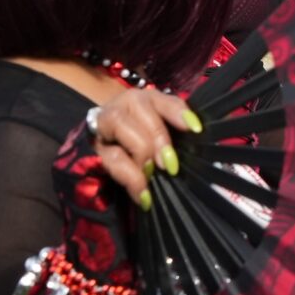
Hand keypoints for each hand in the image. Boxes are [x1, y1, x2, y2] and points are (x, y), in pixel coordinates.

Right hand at [89, 88, 201, 208]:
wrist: (108, 150)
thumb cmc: (146, 143)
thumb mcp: (165, 135)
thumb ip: (180, 134)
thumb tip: (201, 146)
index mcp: (148, 100)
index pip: (166, 99)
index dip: (179, 112)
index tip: (195, 130)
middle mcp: (124, 105)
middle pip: (139, 108)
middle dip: (158, 137)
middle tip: (170, 164)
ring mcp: (104, 124)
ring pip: (119, 125)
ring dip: (140, 153)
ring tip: (152, 174)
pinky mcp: (92, 148)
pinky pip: (110, 158)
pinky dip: (129, 177)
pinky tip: (143, 195)